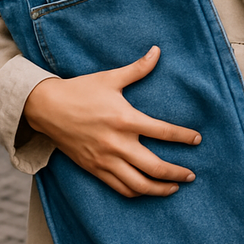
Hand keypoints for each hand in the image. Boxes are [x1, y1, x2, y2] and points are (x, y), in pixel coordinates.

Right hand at [23, 45, 200, 197]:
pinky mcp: (94, 169)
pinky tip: (147, 190)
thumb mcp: (111, 78)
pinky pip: (119, 188)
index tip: (197, 139)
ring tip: (175, 187)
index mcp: (125, 119)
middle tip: (192, 175)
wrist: (46, 108)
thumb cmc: (81, 90)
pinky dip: (136, 193)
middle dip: (176, 172)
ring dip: (159, 189)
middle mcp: (117, 144)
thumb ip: (138, 68)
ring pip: (137, 184)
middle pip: (154, 166)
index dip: (183, 137)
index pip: (163, 132)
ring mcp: (104, 160)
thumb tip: (158, 51)